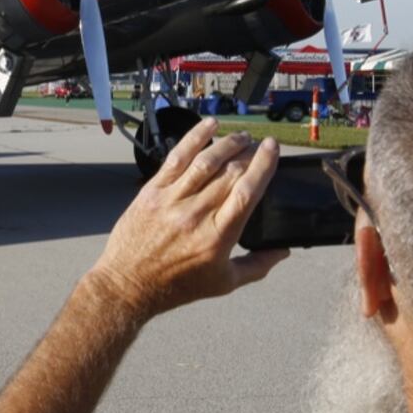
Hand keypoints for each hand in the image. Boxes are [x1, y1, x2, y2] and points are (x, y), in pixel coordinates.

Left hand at [90, 119, 287, 318]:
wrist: (128, 285)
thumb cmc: (177, 287)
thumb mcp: (223, 283)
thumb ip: (257, 266)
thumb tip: (283, 252)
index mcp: (218, 237)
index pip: (247, 191)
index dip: (263, 165)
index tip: (273, 148)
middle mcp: (196, 214)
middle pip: (230, 172)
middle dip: (249, 153)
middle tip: (258, 146)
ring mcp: (172, 200)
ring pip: (205, 161)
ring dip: (227, 143)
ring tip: (240, 137)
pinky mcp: (152, 192)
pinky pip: (176, 158)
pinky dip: (194, 138)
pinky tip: (209, 125)